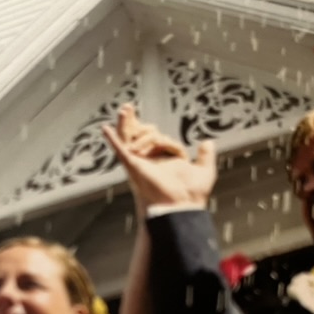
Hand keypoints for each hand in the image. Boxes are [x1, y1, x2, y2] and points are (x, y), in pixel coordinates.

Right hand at [101, 104, 215, 214]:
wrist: (181, 206)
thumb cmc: (191, 195)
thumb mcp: (204, 171)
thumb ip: (205, 157)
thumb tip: (208, 143)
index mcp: (161, 160)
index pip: (158, 139)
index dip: (166, 141)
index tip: (178, 155)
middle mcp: (147, 160)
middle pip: (136, 134)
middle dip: (133, 120)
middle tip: (129, 106)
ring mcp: (139, 162)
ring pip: (129, 137)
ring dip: (127, 122)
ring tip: (126, 108)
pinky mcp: (133, 165)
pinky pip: (120, 149)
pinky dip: (112, 139)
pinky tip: (105, 128)